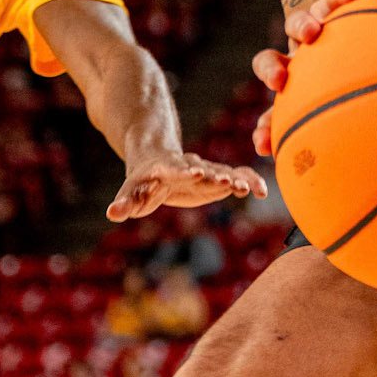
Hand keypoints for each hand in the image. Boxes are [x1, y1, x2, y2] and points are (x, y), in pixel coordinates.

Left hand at [107, 152, 264, 222]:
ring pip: (224, 171)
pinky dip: (250, 182)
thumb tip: (113, 213)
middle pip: (204, 170)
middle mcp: (190, 167)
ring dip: (235, 180)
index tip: (196, 172)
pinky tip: (263, 191)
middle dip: (215, 176)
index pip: (176, 169)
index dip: (185, 172)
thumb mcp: (130, 192)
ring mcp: (206, 171)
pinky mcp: (218, 178)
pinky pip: (238, 176)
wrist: (157, 163)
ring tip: (247, 189)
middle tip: (228, 182)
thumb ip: (125, 203)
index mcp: (167, 169)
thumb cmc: (142, 182)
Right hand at [251, 0, 376, 155]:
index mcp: (340, 20)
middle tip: (313, 32)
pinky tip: (265, 146)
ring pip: (273, 64)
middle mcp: (315, 43)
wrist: (374, 88)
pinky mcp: (290, 105)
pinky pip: (274, 116)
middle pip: (299, 24)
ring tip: (279, 81)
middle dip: (302, 23)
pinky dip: (265, 129)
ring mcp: (299, 73)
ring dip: (271, 68)